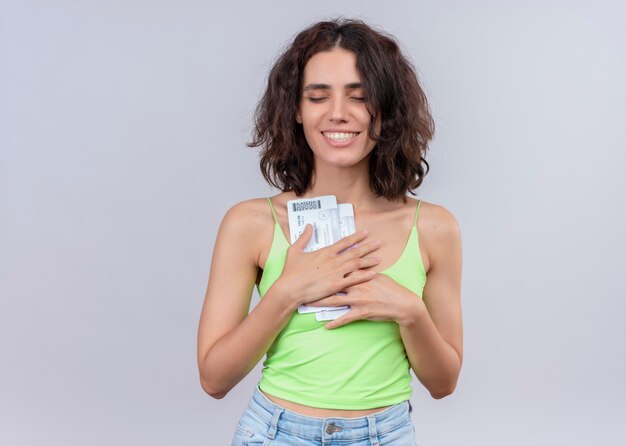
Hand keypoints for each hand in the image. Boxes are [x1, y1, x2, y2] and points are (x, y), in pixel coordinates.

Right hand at [276, 225, 381, 307]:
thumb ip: (304, 237)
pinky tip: (374, 273)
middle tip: (379, 243)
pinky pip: (354, 279)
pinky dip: (365, 275)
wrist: (290, 288)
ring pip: (357, 264)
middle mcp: (333, 260)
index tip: (365, 233)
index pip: (345, 242)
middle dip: (368, 247)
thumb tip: (309, 226)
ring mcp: (336, 272)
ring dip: (369, 260)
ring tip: (379, 258)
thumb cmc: (291, 271)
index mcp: (325, 252)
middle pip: (355, 252)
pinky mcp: (336, 285)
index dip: (356, 237)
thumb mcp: (295, 250)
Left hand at [306, 273, 423, 328]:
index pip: (339, 270)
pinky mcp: (362, 312)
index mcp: (359, 274)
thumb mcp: (377, 275)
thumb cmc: (390, 288)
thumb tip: (354, 265)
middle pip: (332, 284)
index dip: (324, 270)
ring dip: (321, 303)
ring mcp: (359, 299)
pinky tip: (326, 326)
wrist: (402, 303)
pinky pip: (345, 318)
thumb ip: (363, 271)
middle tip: (303, 286)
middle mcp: (357, 285)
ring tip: (308, 304)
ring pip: (335, 300)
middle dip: (317, 286)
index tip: (311, 270)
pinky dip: (335, 322)